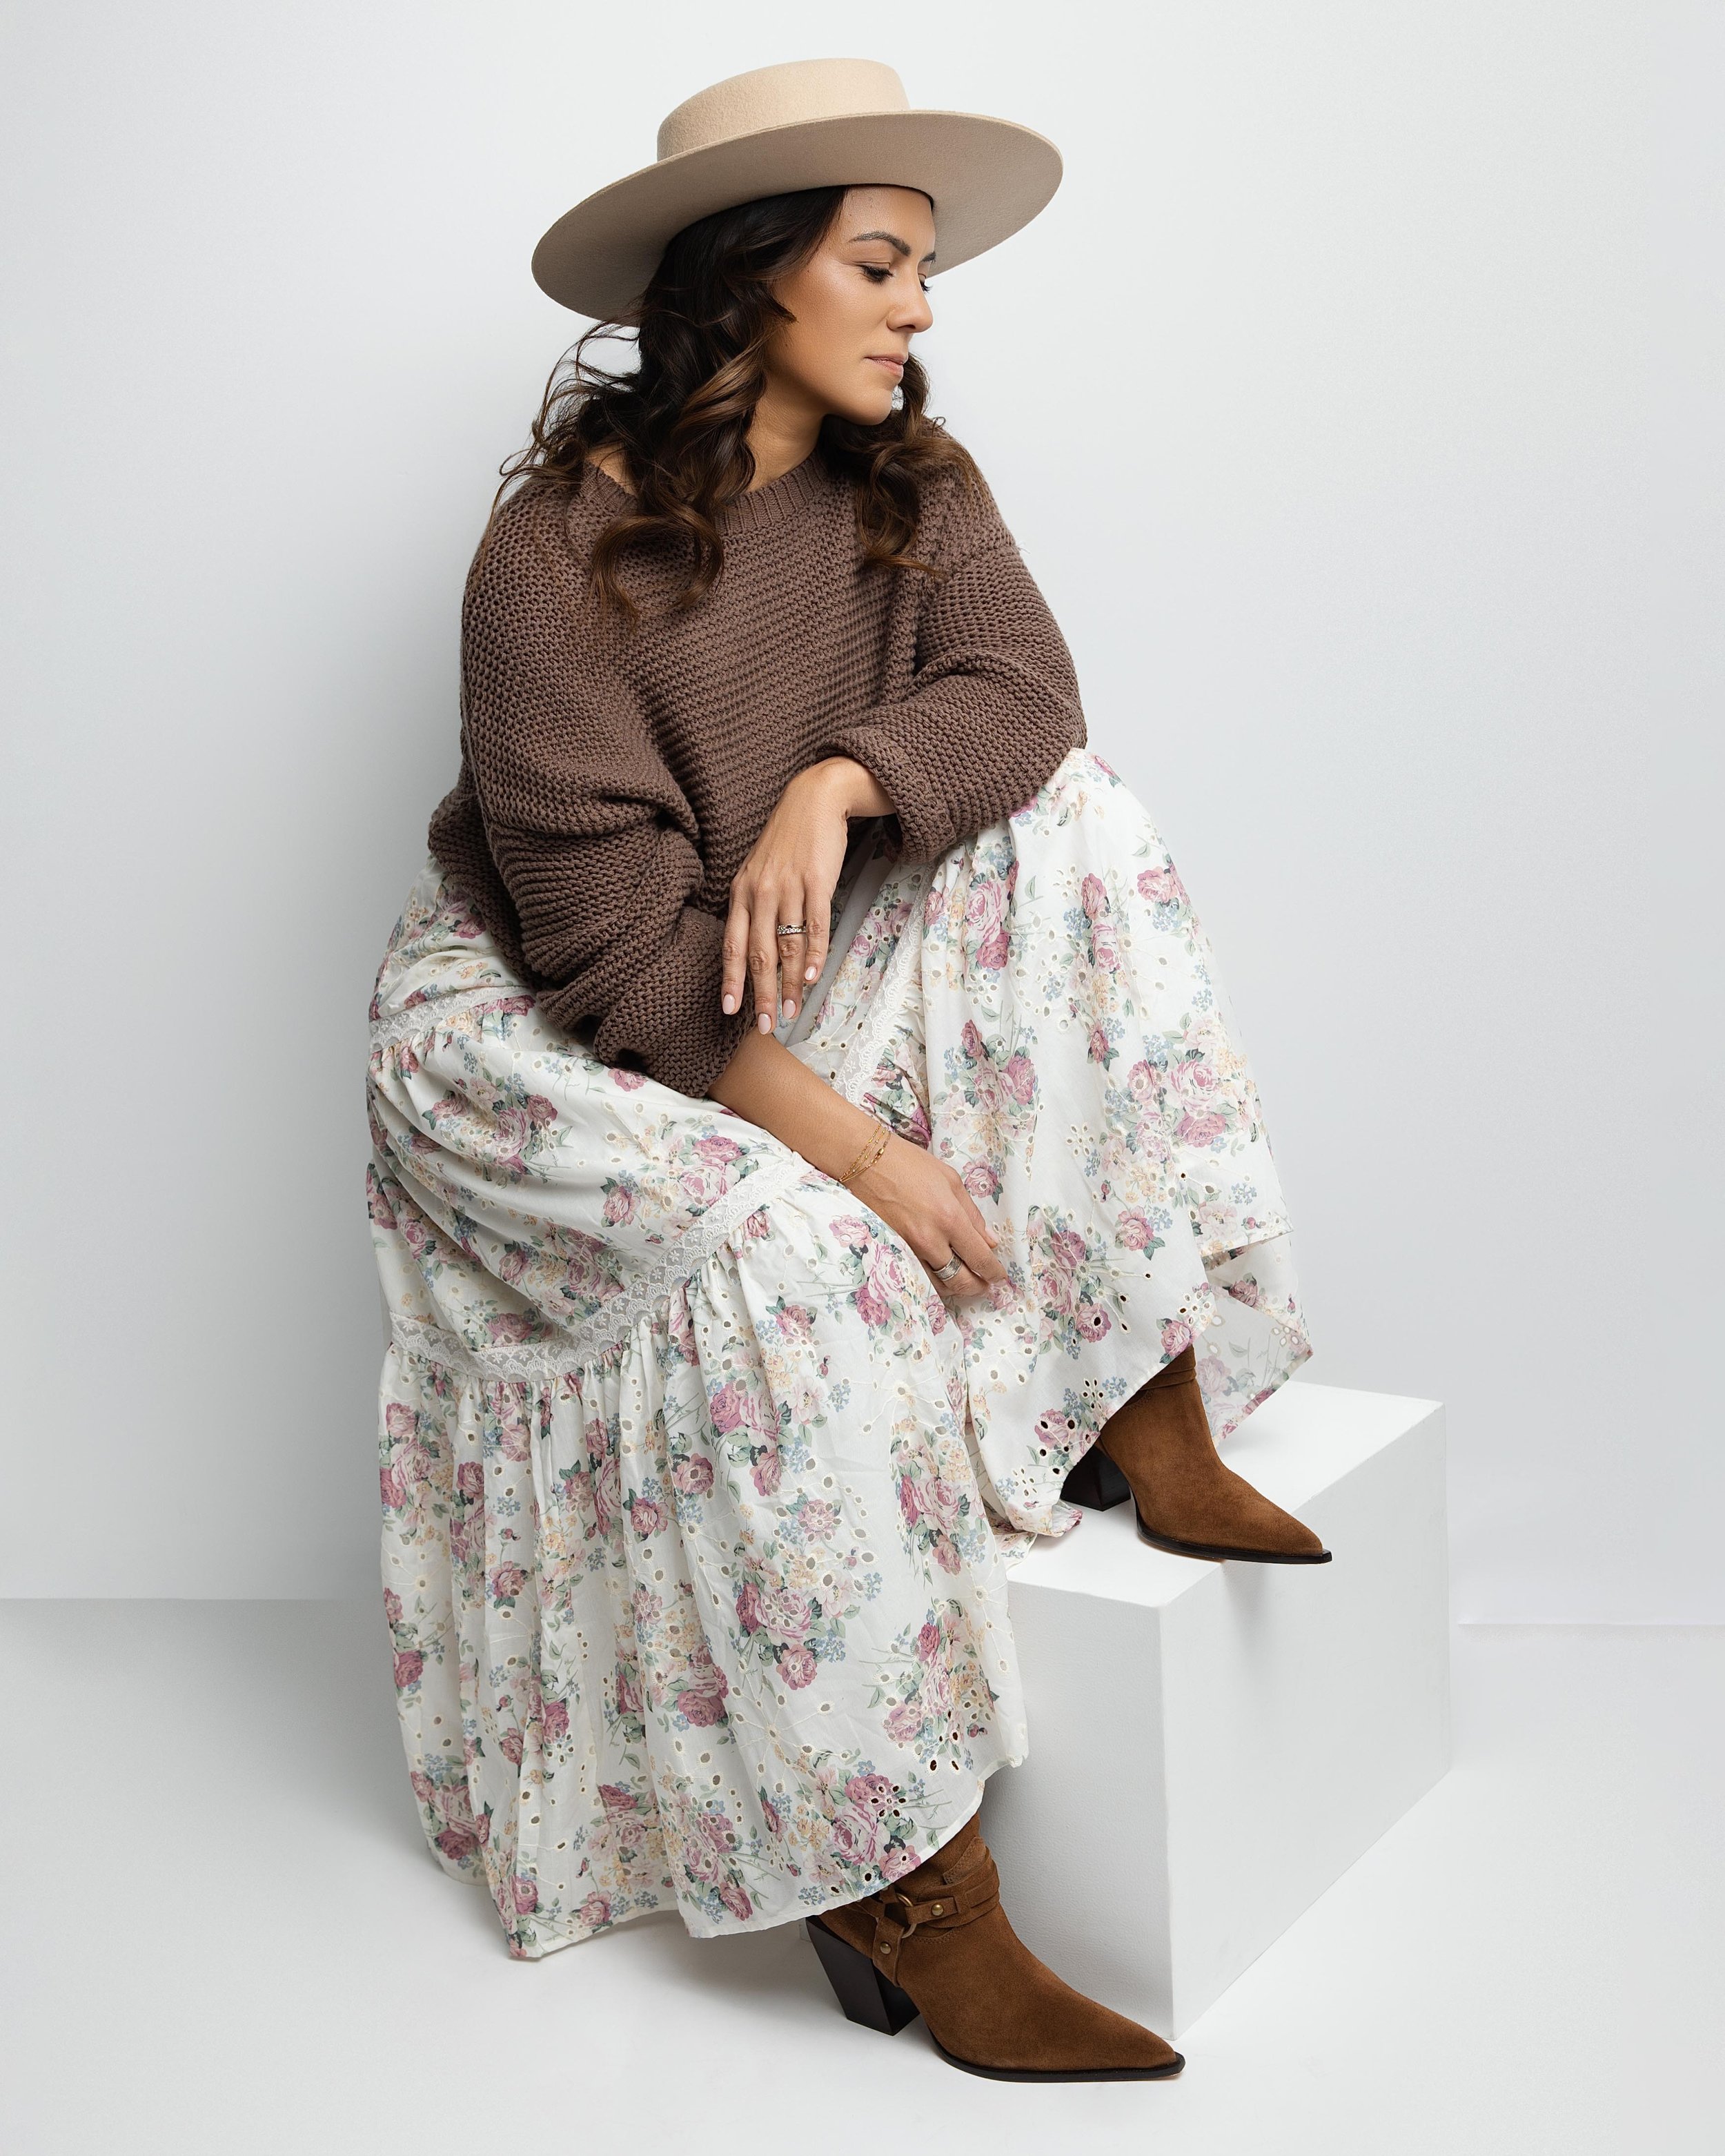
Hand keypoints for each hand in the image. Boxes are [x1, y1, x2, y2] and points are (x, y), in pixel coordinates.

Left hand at [722, 757, 890, 1030]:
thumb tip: (756, 947)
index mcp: (741, 891)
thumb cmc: (787, 839)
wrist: (815, 799)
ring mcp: (788, 887)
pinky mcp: (816, 882)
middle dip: (759, 993)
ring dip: (788, 983)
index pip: (733, 944)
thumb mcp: (758, 869)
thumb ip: (753, 905)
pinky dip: (813, 954)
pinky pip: (814, 925)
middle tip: (763, 1025)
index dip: (731, 979)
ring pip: (787, 946)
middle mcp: (760, 892)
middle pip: (759, 954)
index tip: (730, 1009)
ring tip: (789, 1011)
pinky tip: (810, 977)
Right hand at [852, 1134, 1008, 1300]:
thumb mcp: (952, 1181)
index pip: (979, 1258)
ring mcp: (908, 1249)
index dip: (993, 1271)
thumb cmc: (912, 1165)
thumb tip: (990, 1242)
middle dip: (977, 1286)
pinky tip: (940, 1277)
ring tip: (965, 1282)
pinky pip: (918, 1277)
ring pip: (938, 1284)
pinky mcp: (892, 1252)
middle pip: (960, 1280)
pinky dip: (933, 1282)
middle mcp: (930, 1240)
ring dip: (955, 1288)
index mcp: (950, 1218)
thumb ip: (973, 1215)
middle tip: (985, 1285)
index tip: (999, 1275)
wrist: (867, 1163)